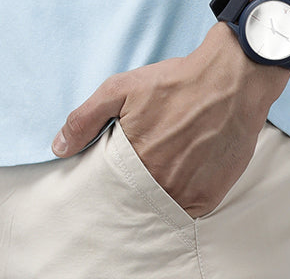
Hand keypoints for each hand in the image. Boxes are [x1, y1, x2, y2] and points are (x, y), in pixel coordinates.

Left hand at [49, 21, 289, 218]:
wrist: (231, 80)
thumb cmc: (176, 82)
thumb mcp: (122, 87)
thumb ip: (86, 118)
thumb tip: (58, 147)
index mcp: (134, 160)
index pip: (109, 185)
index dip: (110, 175)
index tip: (115, 164)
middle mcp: (160, 184)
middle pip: (135, 196)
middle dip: (133, 183)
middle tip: (145, 157)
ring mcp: (186, 194)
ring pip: (160, 204)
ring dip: (158, 190)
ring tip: (166, 160)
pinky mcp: (210, 198)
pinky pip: (186, 208)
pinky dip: (182, 193)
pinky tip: (185, 166)